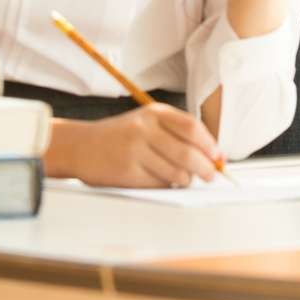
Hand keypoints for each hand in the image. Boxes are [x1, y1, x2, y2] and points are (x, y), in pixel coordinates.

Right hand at [69, 104, 223, 187]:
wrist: (81, 146)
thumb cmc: (120, 136)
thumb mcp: (147, 122)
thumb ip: (177, 134)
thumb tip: (215, 155)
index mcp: (154, 113)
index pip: (191, 127)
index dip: (209, 144)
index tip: (219, 157)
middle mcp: (145, 129)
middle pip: (188, 153)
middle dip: (206, 168)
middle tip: (211, 175)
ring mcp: (135, 151)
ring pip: (176, 173)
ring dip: (186, 180)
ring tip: (184, 179)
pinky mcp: (127, 172)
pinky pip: (160, 184)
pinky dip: (168, 186)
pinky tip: (163, 181)